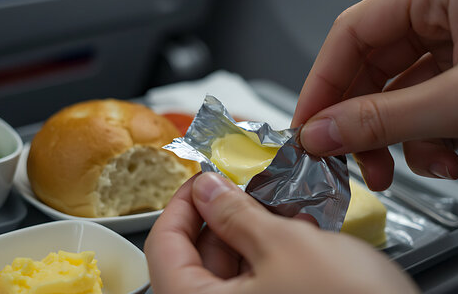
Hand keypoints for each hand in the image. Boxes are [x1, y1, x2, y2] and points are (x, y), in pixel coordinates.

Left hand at [144, 172, 417, 293]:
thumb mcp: (285, 247)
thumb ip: (236, 214)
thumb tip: (207, 188)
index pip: (163, 245)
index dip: (182, 201)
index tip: (203, 175)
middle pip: (197, 257)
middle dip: (223, 213)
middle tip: (246, 181)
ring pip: (232, 269)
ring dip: (251, 231)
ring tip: (276, 201)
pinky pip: (259, 282)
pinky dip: (271, 254)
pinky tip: (294, 231)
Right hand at [292, 0, 457, 189]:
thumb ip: (385, 118)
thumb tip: (325, 130)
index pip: (354, 31)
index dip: (324, 83)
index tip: (309, 125)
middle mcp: (451, 6)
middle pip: (376, 63)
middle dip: (365, 118)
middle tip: (353, 157)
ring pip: (404, 90)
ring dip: (402, 134)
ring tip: (412, 165)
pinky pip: (433, 103)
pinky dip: (432, 135)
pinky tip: (448, 156)